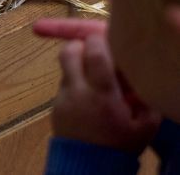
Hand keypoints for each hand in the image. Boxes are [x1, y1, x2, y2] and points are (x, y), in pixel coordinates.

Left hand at [35, 19, 161, 151]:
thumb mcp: (144, 125)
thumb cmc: (120, 146)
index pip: (94, 54)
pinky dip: (74, 82)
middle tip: (93, 50)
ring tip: (93, 76)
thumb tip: (142, 77)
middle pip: (68, 52)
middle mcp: (78, 91)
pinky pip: (63, 84)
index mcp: (102, 94)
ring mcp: (62, 97)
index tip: (105, 38)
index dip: (98, 40)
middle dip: (79, 44)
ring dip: (76, 64)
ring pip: (64, 67)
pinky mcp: (53, 105)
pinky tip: (87, 95)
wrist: (88, 168)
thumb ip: (146, 99)